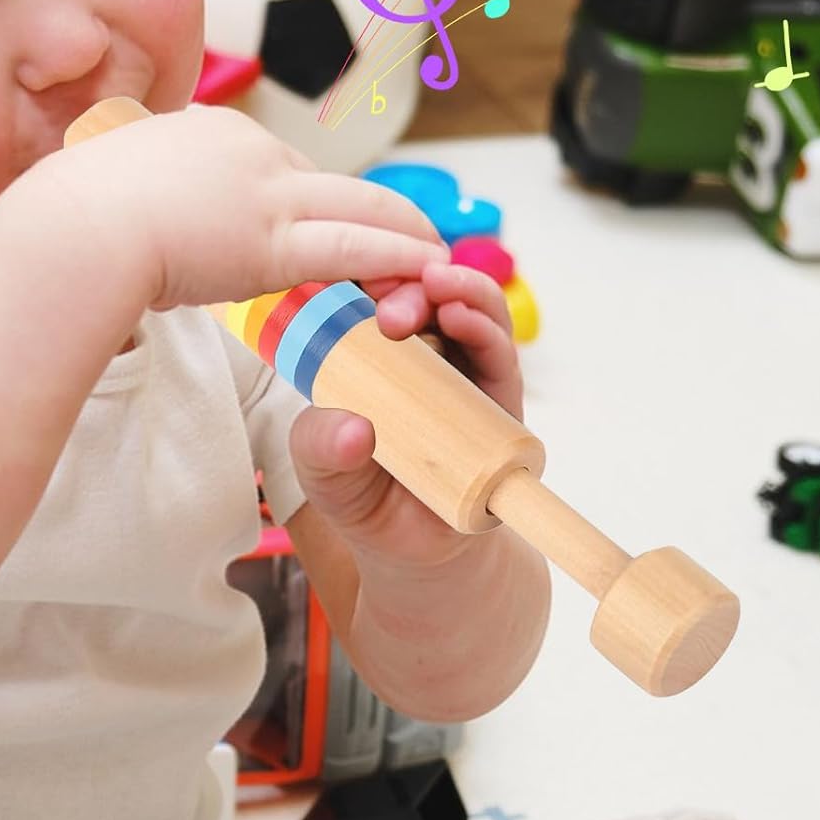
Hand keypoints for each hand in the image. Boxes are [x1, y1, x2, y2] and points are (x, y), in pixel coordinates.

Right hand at [37, 104, 448, 311]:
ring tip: (438, 254)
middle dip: (378, 210)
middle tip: (412, 233)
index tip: (326, 223)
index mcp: (210, 131)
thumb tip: (118, 211)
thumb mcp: (105, 183)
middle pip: (333, 181)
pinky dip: (397, 257)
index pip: (279, 166)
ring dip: (405, 233)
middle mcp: (250, 151)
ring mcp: (265, 192)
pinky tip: (428, 268)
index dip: (310, 200)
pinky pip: (353, 248)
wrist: (71, 227)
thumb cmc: (69, 214)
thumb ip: (135, 193)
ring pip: (360, 207)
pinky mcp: (271, 242)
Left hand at [289, 260, 522, 568]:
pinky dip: (484, 326)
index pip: (367, 292)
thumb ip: (321, 447)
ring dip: (454, 290)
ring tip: (436, 286)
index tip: (350, 272)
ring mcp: (460, 368)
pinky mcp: (498, 395)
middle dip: (407, 284)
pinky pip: (497, 350)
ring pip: (465, 308)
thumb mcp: (323, 472)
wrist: (415, 548)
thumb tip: (353, 427)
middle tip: (390, 307)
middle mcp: (416, 352)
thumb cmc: (361, 494)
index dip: (364, 271)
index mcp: (366, 352)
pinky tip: (464, 317)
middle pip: (419, 292)